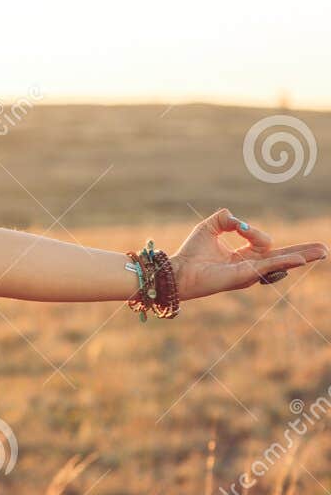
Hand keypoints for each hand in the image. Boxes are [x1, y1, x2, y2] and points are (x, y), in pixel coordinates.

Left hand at [166, 208, 328, 300]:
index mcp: (244, 256)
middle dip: (303, 252)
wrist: (178, 270)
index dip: (253, 231)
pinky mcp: (244, 276)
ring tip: (322, 252)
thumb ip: (226, 218)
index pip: (264, 242)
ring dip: (302, 256)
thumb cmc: (191, 252)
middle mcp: (250, 266)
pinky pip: (268, 266)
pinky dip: (285, 261)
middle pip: (282, 257)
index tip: (237, 227)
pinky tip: (300, 259)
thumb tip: (240, 222)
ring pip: (281, 262)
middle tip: (324, 249)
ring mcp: (249, 273)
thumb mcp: (210, 227)